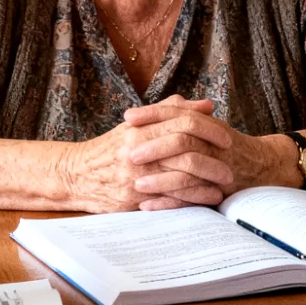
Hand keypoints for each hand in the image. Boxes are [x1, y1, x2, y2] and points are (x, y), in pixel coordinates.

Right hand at [61, 97, 233, 211]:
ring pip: (180, 177)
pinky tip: (207, 199)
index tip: (227, 137)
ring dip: (207, 181)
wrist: (74, 176)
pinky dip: (192, 199)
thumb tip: (204, 104)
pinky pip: (169, 200)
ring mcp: (135, 177)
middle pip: (185, 149)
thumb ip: (169, 112)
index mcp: (139, 129)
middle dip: (213, 157)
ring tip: (224, 183)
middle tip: (231, 163)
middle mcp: (137, 151)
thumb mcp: (135, 126)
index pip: (182, 123)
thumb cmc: (109, 149)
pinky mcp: (133, 200)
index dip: (209, 129)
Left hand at [123, 100, 305, 206]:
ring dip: (160, 178)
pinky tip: (148, 206)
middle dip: (154, 146)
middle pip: (182, 138)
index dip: (152, 113)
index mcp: (207, 124)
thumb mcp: (208, 126)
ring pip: (188, 169)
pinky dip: (169, 202)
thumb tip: (152, 110)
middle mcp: (214, 142)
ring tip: (136, 184)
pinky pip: (193, 197)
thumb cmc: (229, 146)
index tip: (128, 117)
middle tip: (128, 153)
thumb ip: (184, 116)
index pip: (177, 112)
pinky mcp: (219, 190)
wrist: (265, 167)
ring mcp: (218, 166)